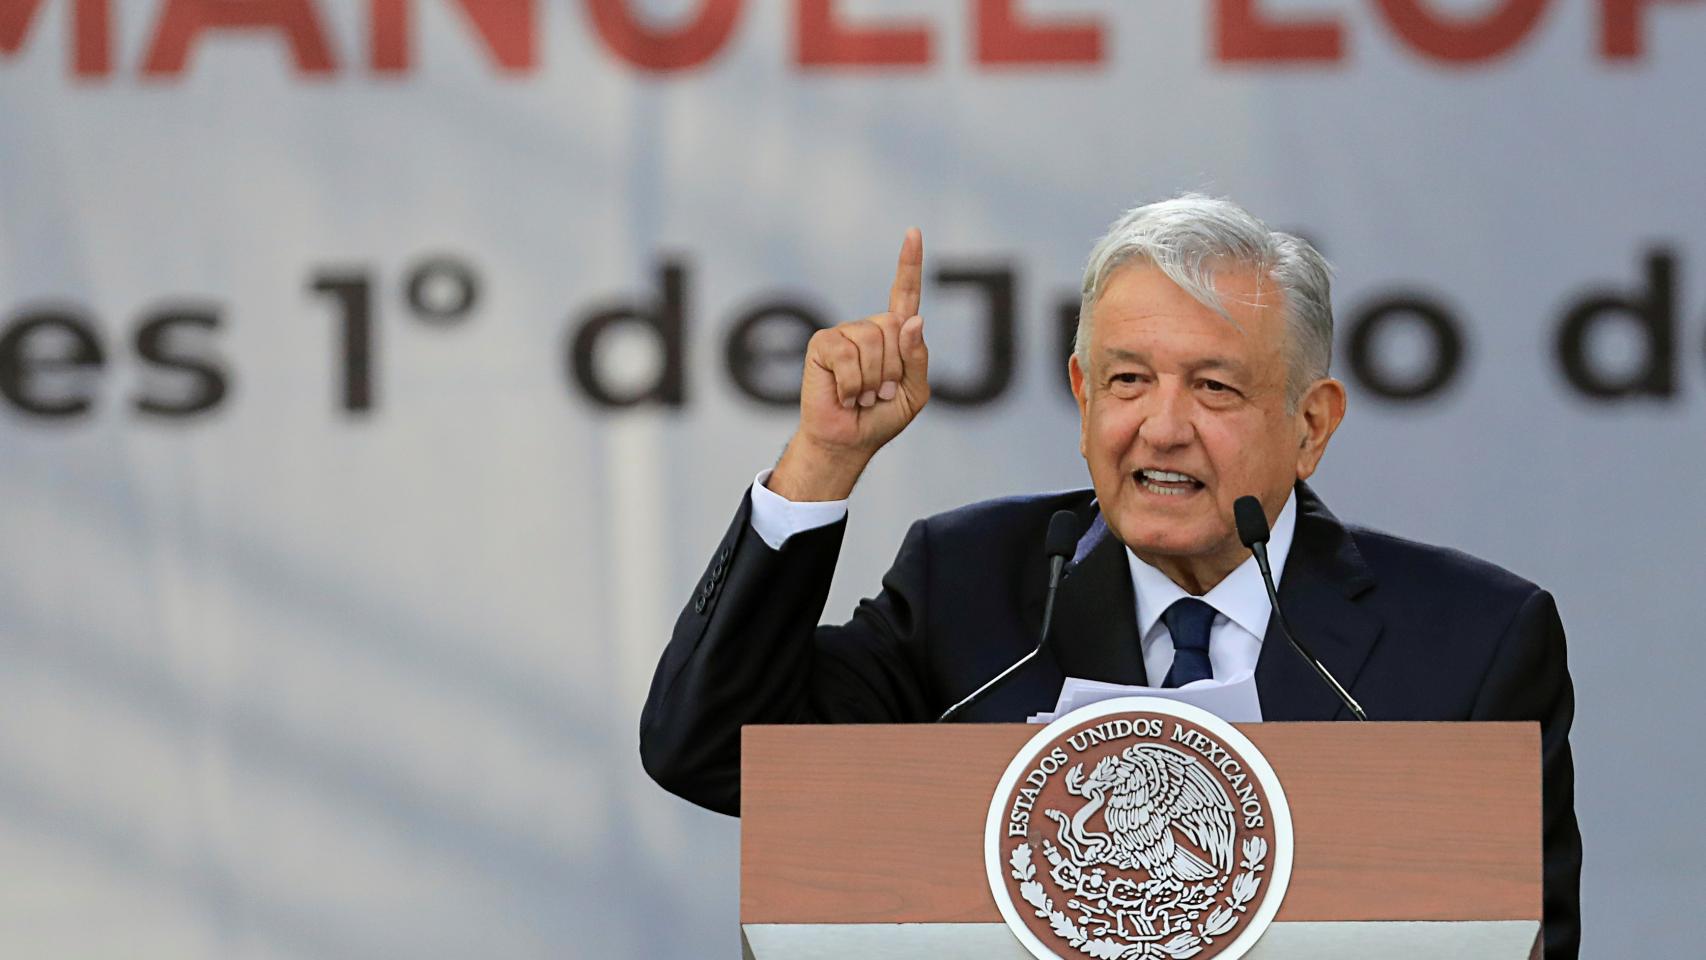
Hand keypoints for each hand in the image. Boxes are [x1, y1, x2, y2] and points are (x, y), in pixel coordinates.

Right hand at [768, 229, 929, 500]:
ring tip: (860, 394)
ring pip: (873, 343)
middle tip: (878, 392)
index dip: (909, 264)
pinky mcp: (822, 344)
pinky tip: (844, 394)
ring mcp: (844, 333)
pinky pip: (847, 356)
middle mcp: (870, 327)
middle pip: (897, 330)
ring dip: (871, 381)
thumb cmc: (880, 417)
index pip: (905, 294)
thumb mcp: (914, 393)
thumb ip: (918, 359)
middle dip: (893, 370)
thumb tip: (912, 321)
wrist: (847, 440)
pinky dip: (851, 384)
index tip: (913, 232)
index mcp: (896, 336)